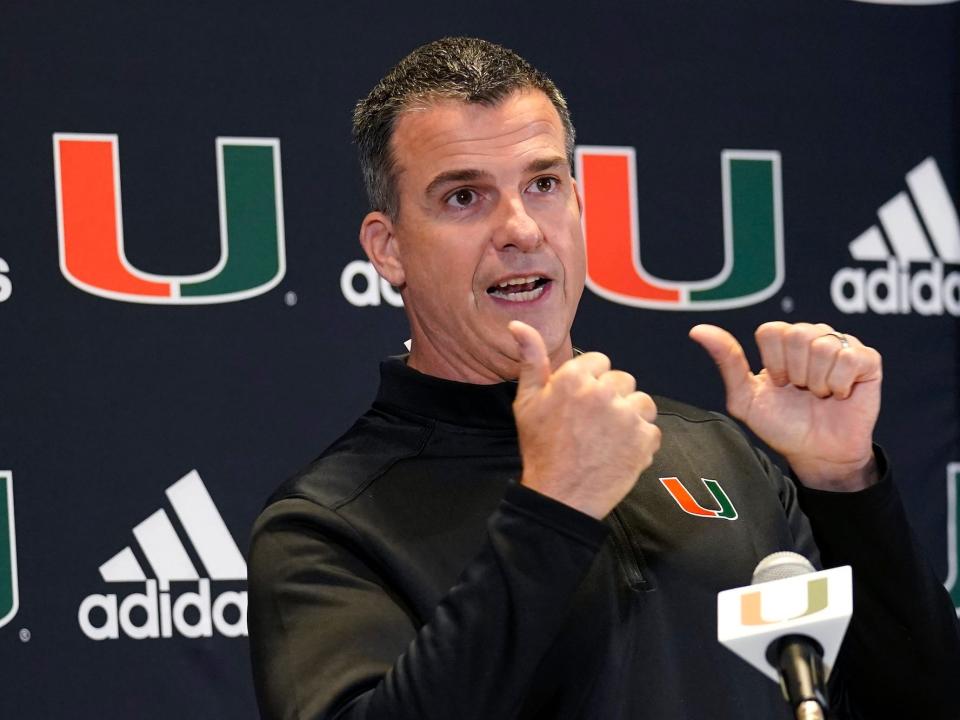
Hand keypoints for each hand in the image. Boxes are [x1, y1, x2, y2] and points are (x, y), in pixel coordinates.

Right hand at [508, 321, 660, 518]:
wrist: (560, 497)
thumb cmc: (541, 449)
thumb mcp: (527, 401)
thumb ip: (530, 359)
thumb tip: (518, 325)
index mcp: (574, 377)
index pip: (599, 361)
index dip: (590, 383)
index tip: (580, 404)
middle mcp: (603, 391)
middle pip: (623, 380)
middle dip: (612, 399)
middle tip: (592, 425)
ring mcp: (626, 416)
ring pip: (642, 402)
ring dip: (630, 417)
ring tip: (608, 438)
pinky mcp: (644, 439)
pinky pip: (651, 430)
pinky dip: (640, 442)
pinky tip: (618, 453)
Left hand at [689, 322, 881, 491]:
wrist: (816, 454)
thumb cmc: (781, 425)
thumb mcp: (746, 398)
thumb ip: (727, 361)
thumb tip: (697, 330)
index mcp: (782, 341)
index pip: (771, 331)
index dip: (773, 363)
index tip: (779, 384)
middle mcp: (812, 336)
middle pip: (797, 335)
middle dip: (795, 373)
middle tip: (801, 391)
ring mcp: (841, 345)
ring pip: (823, 345)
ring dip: (817, 381)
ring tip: (819, 394)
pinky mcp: (868, 360)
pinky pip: (850, 357)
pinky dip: (839, 383)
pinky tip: (839, 394)